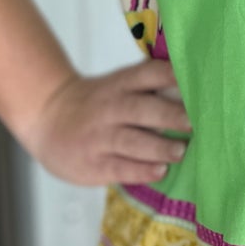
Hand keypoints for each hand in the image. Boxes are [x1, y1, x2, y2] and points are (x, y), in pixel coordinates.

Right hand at [20, 58, 192, 186]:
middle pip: (141, 109)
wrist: (47, 118)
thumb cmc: (97, 104)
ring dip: (158, 146)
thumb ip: (149, 89)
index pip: (148, 74)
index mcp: (120, 84)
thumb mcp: (117, 86)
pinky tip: (160, 171)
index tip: (197, 83)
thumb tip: (196, 93)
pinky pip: (119, 167)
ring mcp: (99, 136)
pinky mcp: (93, 163)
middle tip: (196, 122)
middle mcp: (110, 107)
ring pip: (131, 140)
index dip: (171, 76)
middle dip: (170, 115)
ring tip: (181, 151)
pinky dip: (141, 170)